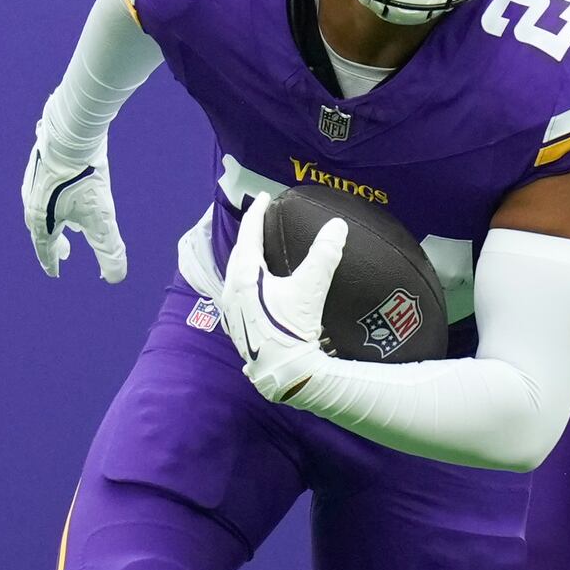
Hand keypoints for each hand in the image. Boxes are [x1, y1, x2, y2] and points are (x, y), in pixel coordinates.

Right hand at [22, 120, 126, 281]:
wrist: (72, 136)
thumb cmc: (85, 180)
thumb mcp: (102, 220)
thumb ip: (109, 250)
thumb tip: (115, 278)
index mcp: (42, 221)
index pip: (45, 249)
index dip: (51, 263)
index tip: (56, 273)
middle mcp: (32, 202)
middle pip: (42, 230)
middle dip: (54, 244)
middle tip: (67, 254)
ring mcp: (34, 182)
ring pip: (43, 208)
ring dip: (55, 221)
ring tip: (70, 226)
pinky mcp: (42, 164)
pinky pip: (47, 188)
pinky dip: (56, 200)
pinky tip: (68, 194)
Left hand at [217, 194, 347, 402]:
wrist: (285, 372)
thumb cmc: (292, 329)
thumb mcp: (310, 288)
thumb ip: (324, 255)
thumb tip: (337, 226)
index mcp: (244, 277)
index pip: (248, 235)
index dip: (257, 214)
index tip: (265, 197)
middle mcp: (232, 291)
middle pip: (238, 254)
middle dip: (250, 235)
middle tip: (261, 220)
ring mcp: (233, 311)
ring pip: (236, 274)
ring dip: (247, 258)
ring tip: (259, 250)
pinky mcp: (239, 326)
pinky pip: (239, 291)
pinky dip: (248, 278)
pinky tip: (259, 286)